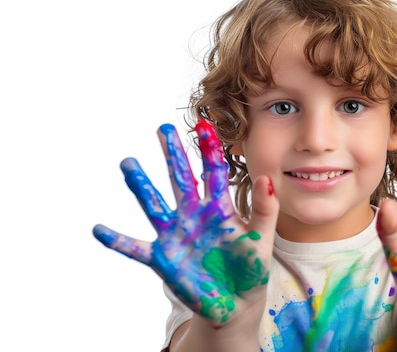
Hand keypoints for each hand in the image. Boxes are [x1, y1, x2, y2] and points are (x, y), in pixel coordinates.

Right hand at [93, 121, 278, 325]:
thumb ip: (264, 210)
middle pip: (180, 178)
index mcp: (219, 209)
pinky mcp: (162, 258)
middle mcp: (194, 215)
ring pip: (154, 205)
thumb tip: (266, 178)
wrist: (236, 303)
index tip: (204, 124)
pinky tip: (98, 229)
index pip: (213, 172)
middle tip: (163, 128)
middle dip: (172, 154)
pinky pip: (135, 248)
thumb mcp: (261, 239)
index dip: (209, 149)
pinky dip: (117, 241)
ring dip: (141, 185)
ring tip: (128, 163)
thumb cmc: (250, 269)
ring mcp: (176, 235)